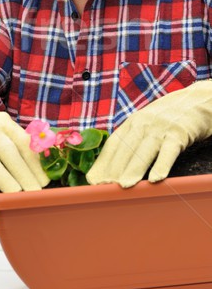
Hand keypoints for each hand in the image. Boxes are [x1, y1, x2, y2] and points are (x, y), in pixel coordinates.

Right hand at [0, 109, 49, 192]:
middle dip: (24, 173)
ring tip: (15, 194)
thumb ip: (14, 144)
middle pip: (9, 151)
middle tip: (36, 192)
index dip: (35, 162)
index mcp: (4, 123)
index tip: (46, 181)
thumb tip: (38, 171)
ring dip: (3, 177)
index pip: (23, 142)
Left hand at [86, 80, 211, 187]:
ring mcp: (161, 128)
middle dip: (112, 170)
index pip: (113, 145)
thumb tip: (115, 167)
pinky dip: (162, 164)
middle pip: (125, 149)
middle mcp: (143, 124)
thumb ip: (133, 141)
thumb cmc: (168, 118)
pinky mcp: (179, 133)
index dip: (102, 163)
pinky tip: (156, 178)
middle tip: (103, 188)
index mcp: (132, 122)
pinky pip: (169, 151)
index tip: (92, 180)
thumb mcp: (147, 124)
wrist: (197, 100)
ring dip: (133, 169)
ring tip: (123, 186)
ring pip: (144, 151)